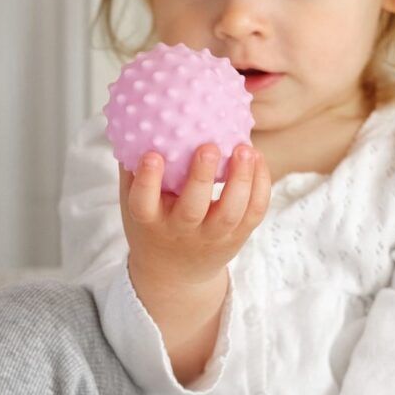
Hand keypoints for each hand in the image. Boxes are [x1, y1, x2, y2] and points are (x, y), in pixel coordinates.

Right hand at [120, 142, 269, 287]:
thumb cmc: (153, 224)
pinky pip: (254, 212)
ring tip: (245, 150)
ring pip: (230, 213)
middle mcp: (181, 231)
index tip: (152, 155)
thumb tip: (135, 121)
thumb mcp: (133, 203)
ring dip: (241, 180)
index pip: (143, 203)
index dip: (147, 180)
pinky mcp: (237, 237)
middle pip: (192, 209)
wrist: (175, 273)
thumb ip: (133, 168)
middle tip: (209, 147)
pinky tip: (257, 160)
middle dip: (202, 177)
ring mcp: (212, 236)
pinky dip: (261, 186)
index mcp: (149, 220)